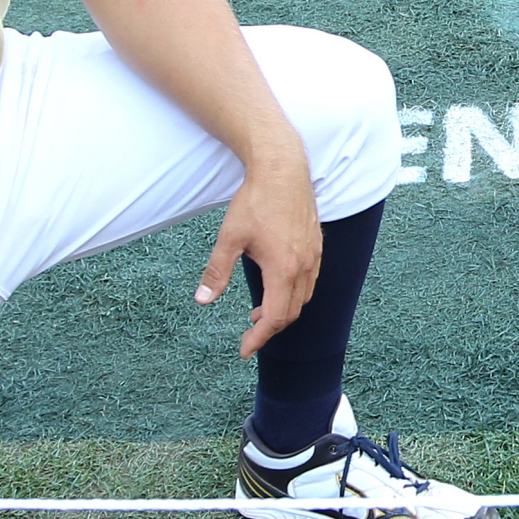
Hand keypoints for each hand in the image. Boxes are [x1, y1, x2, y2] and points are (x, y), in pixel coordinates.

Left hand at [196, 157, 323, 356]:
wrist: (283, 169)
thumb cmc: (255, 200)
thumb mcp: (229, 237)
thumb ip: (217, 271)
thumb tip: (202, 300)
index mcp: (283, 269)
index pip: (274, 318)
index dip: (259, 338)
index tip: (244, 350)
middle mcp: (303, 267)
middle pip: (291, 313)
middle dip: (269, 329)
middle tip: (248, 335)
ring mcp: (314, 257)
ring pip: (302, 299)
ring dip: (282, 312)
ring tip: (258, 314)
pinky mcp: (316, 246)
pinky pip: (309, 282)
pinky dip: (293, 295)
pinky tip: (277, 287)